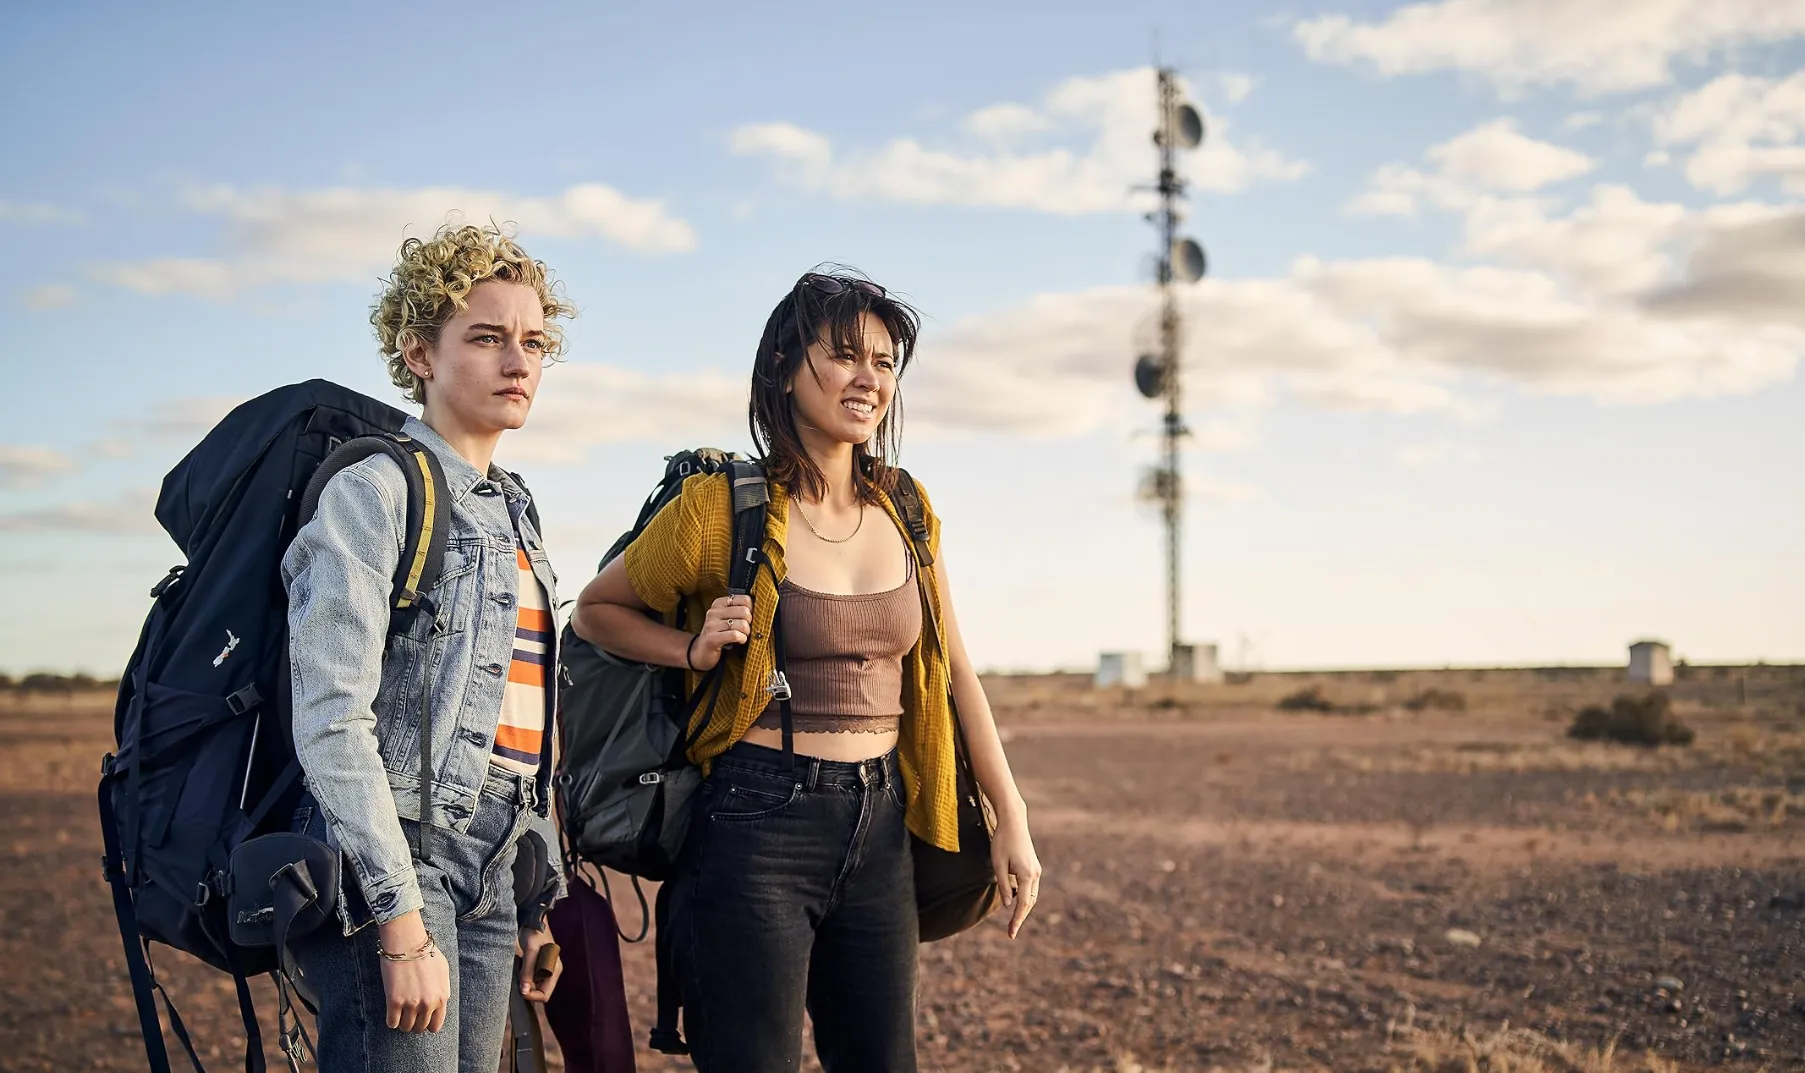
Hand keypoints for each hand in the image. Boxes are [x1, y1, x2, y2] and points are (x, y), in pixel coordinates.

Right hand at [376, 911, 449, 1031]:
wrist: (407, 942)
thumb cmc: (425, 952)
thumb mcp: (443, 971)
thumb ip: (442, 990)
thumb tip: (439, 1003)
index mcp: (442, 996)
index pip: (436, 1025)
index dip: (427, 1023)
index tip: (421, 1018)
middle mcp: (429, 1003)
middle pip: (420, 1028)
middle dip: (414, 1023)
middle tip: (408, 1014)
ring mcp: (412, 1004)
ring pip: (406, 1027)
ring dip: (402, 1022)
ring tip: (400, 1012)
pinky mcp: (394, 1002)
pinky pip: (392, 1023)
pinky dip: (391, 1020)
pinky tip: (391, 1011)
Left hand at [517, 925, 562, 1002]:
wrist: (533, 919)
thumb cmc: (534, 932)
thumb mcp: (530, 951)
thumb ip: (528, 971)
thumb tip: (524, 991)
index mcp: (555, 969)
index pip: (545, 994)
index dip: (532, 996)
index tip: (520, 990)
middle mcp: (552, 972)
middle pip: (540, 992)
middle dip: (528, 990)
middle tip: (517, 981)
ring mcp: (545, 969)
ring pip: (535, 986)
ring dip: (525, 984)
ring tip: (518, 973)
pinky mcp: (538, 966)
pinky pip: (531, 979)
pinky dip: (524, 978)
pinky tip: (519, 970)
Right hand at [689, 594, 752, 670]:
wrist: (701, 651)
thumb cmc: (719, 634)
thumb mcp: (727, 618)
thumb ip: (739, 611)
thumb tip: (760, 609)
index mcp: (719, 603)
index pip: (745, 599)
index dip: (752, 610)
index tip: (748, 619)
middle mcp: (714, 612)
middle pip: (745, 612)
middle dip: (750, 623)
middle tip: (745, 630)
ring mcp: (711, 625)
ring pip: (742, 625)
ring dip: (746, 633)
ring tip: (742, 636)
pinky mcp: (712, 638)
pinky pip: (736, 635)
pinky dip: (742, 639)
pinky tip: (739, 641)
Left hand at [990, 811, 1041, 939]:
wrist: (1013, 821)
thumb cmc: (1002, 841)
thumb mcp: (997, 864)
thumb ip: (1003, 885)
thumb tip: (1008, 904)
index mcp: (1026, 875)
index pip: (1022, 905)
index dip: (1016, 920)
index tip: (1011, 934)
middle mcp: (1035, 874)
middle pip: (1029, 902)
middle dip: (1021, 917)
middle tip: (1011, 932)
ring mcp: (1036, 870)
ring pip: (1032, 895)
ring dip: (1024, 908)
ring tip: (1013, 921)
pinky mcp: (1033, 866)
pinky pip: (1030, 887)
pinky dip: (1025, 897)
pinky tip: (1015, 902)